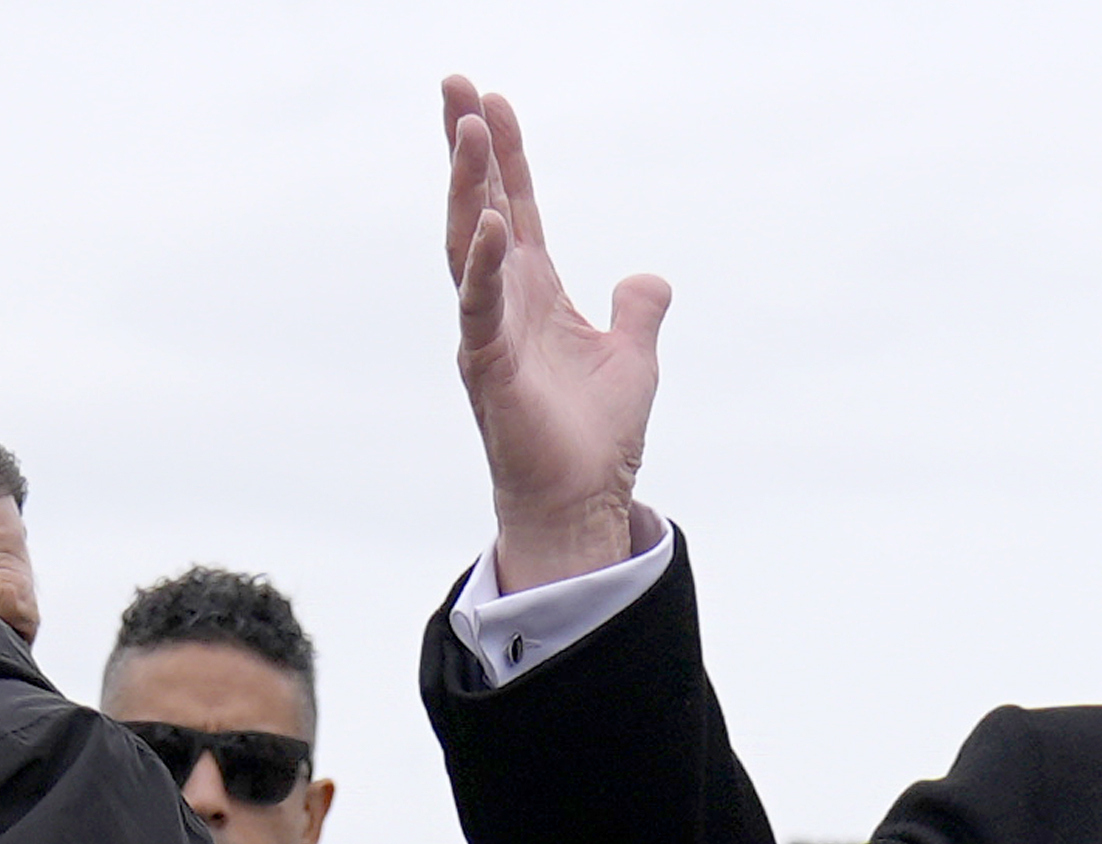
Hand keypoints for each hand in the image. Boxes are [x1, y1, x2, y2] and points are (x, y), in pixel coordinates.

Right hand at [442, 76, 671, 591]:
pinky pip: (480, 306)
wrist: (582, 502)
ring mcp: (488, 332)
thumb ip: (637, 311)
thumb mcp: (633, 359)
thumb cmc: (595, 438)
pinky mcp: (487, 367)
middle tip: (454, 84)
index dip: (508, 158)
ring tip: (465, 127)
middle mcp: (503, 304)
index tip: (494, 102)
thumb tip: (647, 277)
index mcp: (535, 296)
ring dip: (467, 186)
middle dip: (468, 148)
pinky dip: (484, 263)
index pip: (517, 209)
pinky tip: (492, 221)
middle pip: (480, 208)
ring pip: (468, 244)